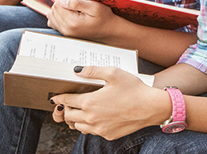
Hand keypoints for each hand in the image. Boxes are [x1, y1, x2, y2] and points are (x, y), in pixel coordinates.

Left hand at [46, 0, 120, 40]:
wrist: (110, 31)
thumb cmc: (104, 18)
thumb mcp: (94, 7)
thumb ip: (77, 3)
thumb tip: (63, 0)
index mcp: (73, 22)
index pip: (57, 5)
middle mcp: (67, 29)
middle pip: (53, 11)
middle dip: (61, 2)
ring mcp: (66, 33)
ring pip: (51, 17)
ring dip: (58, 8)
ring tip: (70, 6)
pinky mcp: (67, 33)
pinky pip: (54, 23)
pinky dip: (57, 15)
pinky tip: (67, 12)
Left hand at [51, 66, 168, 139]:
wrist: (151, 107)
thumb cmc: (134, 89)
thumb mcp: (113, 73)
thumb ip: (93, 71)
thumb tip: (77, 70)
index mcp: (90, 102)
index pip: (67, 101)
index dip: (60, 97)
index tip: (55, 97)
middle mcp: (92, 118)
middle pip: (69, 116)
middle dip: (67, 108)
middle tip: (69, 103)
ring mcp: (99, 128)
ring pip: (78, 126)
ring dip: (76, 119)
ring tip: (82, 110)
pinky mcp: (108, 134)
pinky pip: (91, 132)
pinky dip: (89, 126)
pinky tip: (96, 117)